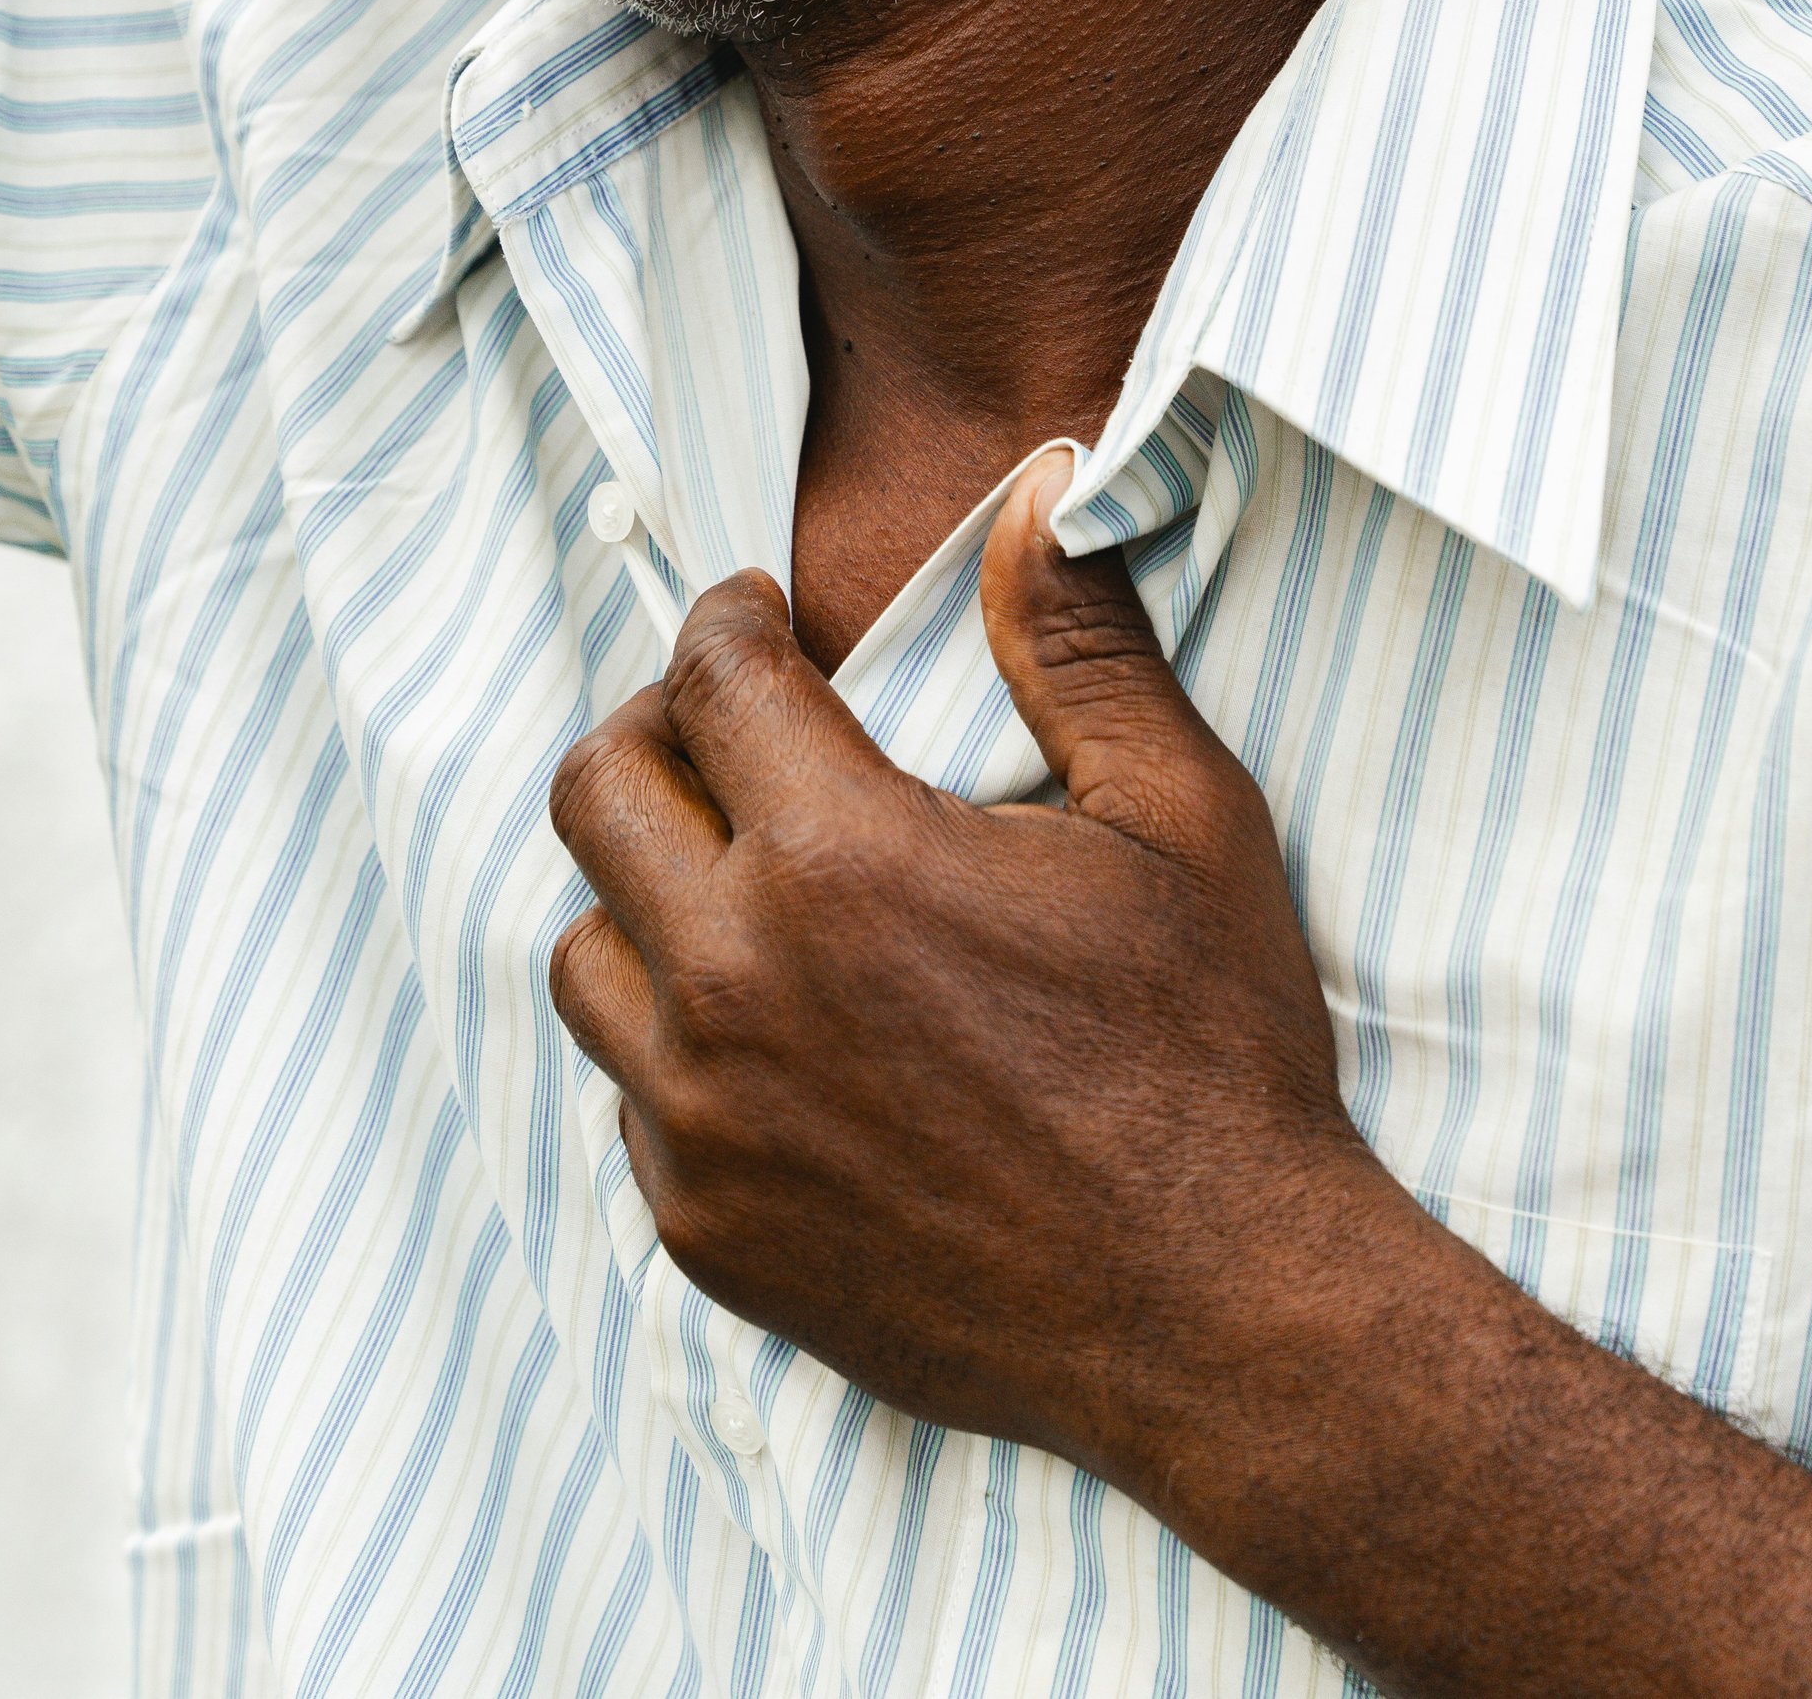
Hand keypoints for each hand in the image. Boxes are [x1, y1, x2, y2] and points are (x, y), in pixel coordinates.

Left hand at [546, 449, 1375, 1499]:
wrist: (1225, 1322)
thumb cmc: (1213, 1056)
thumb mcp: (1180, 816)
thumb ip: (1080, 641)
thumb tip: (1032, 488)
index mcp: (843, 859)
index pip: (708, 675)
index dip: (729, 620)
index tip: (760, 621)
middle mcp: (739, 986)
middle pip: (596, 792)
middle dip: (657, 730)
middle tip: (731, 733)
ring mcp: (707, 1126)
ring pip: (585, 951)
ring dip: (646, 896)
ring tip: (741, 886)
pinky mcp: (709, 1236)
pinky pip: (630, 1099)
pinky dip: (677, 1046)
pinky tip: (779, 1036)